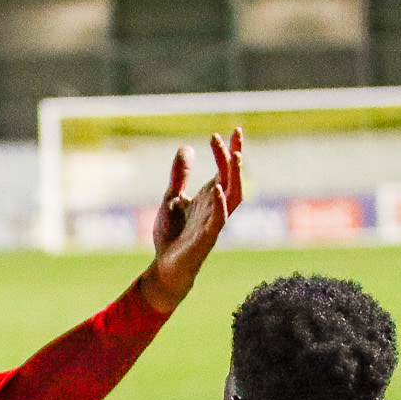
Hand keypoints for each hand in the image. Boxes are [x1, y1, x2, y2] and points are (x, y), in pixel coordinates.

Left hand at [140, 127, 244, 314]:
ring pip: (233, 196)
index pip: (223, 170)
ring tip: (235, 156)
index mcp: (209, 198)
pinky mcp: (207, 238)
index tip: (223, 133)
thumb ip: (179, 176)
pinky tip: (218, 189)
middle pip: (232, 178)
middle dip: (235, 157)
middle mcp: (216, 207)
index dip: (225, 151)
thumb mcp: (171, 199)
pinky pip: (218, 220)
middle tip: (235, 135)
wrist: (165, 267)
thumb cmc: (172, 235)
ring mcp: (214, 222)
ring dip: (235, 176)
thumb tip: (186, 148)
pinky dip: (220, 205)